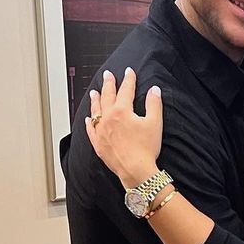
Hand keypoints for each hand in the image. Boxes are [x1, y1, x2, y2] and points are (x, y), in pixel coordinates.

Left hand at [83, 67, 163, 187]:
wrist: (135, 170)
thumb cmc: (145, 149)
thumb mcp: (155, 123)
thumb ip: (154, 104)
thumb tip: (154, 90)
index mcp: (122, 111)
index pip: (125, 90)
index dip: (128, 79)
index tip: (129, 72)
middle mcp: (108, 118)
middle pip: (107, 96)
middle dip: (108, 84)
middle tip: (108, 75)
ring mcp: (101, 131)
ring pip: (96, 111)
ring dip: (95, 100)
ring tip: (94, 92)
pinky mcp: (98, 144)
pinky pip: (91, 129)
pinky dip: (89, 122)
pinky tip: (89, 118)